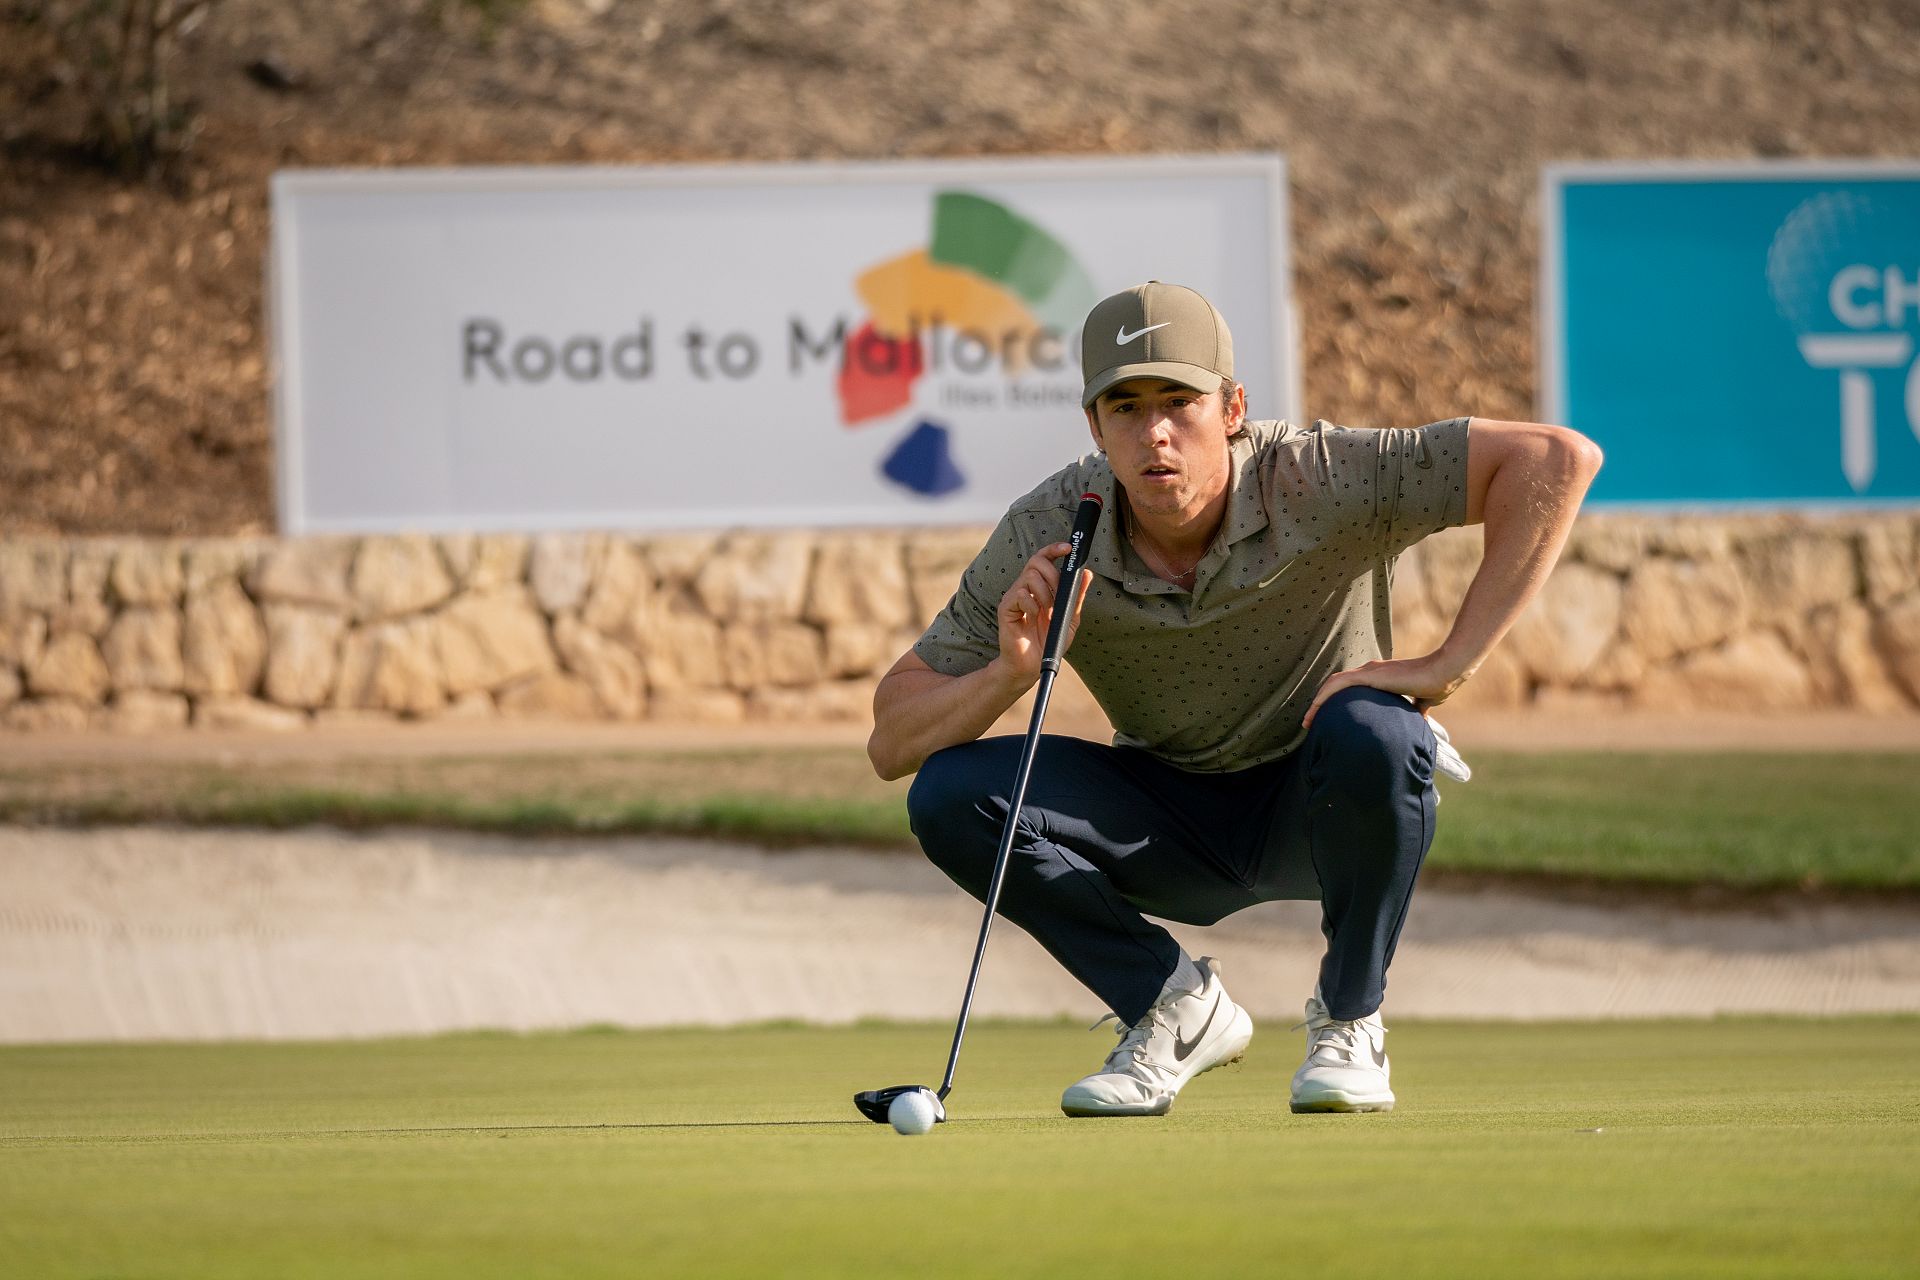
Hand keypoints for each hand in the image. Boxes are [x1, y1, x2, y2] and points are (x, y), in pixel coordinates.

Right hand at [995, 542, 1092, 686]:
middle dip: (1053, 575)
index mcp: (1039, 587)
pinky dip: (1032, 605)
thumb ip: (1077, 596)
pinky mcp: (1006, 608)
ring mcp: (1014, 597)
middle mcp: (1025, 587)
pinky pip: (1020, 594)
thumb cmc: (1050, 641)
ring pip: (1030, 576)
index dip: (1053, 549)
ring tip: (1047, 612)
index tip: (1068, 548)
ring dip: (1045, 594)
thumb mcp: (1070, 618)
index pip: (1042, 558)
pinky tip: (1033, 618)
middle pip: (1036, 561)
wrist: (1033, 665)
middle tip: (1058, 596)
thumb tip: (1087, 573)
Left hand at [1301, 652, 1470, 730]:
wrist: (1445, 673)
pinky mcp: (1370, 675)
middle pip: (1336, 687)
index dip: (1336, 703)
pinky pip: (1338, 684)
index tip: (1328, 720)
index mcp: (1380, 678)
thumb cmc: (1437, 684)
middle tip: (1310, 723)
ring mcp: (1369, 672)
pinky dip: (1324, 696)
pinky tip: (1314, 707)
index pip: (1350, 690)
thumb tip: (1418, 725)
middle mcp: (1370, 672)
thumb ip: (1416, 711)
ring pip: (1333, 685)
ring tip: (1307, 721)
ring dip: (1317, 702)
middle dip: (1321, 705)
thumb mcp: (1422, 702)